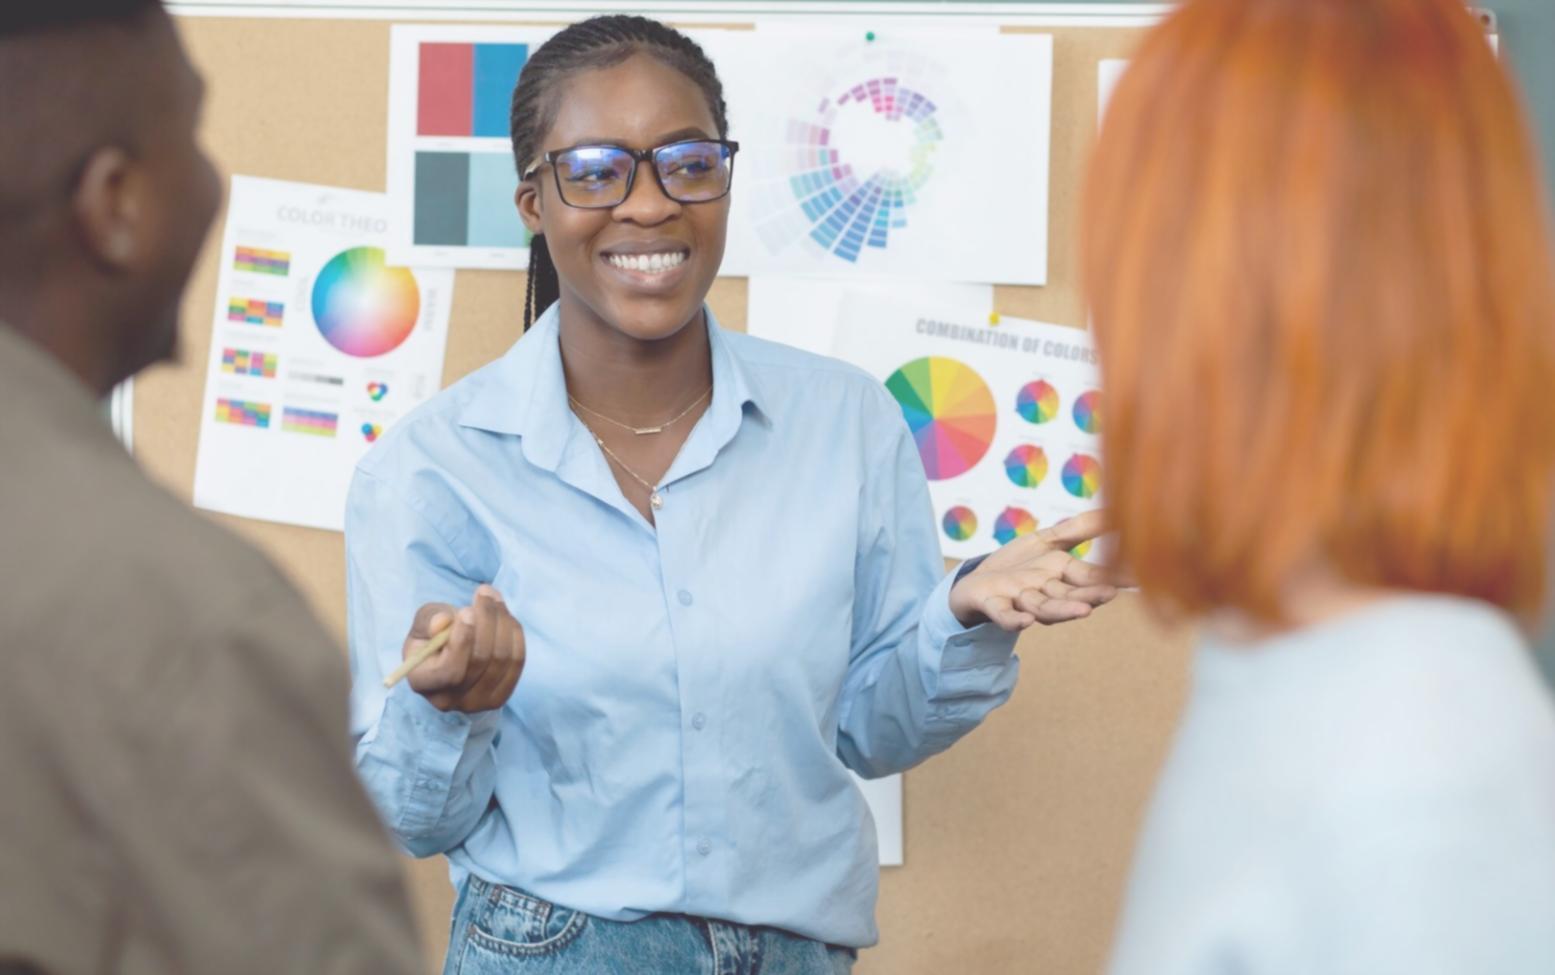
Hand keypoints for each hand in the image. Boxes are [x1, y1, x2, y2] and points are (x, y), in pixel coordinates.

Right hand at [403, 585, 524, 712]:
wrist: (452, 652)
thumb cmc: (432, 636)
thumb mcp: (423, 622)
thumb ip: (429, 620)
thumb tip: (443, 622)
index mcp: (422, 683)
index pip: (449, 670)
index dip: (462, 640)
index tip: (467, 610)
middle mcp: (448, 701)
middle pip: (481, 661)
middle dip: (487, 620)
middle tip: (485, 591)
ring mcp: (477, 703)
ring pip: (502, 659)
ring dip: (502, 621)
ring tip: (494, 597)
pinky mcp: (500, 696)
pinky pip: (517, 662)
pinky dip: (514, 634)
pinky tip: (506, 616)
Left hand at [948, 510, 1118, 630]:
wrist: (975, 582)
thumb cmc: (1016, 565)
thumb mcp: (1048, 542)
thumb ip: (1079, 530)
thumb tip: (1115, 511)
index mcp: (1062, 577)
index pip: (1093, 577)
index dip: (1114, 577)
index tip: (1140, 577)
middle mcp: (1045, 592)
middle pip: (1071, 595)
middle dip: (1090, 595)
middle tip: (1111, 594)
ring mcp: (1020, 600)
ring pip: (1043, 607)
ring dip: (1062, 609)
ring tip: (1083, 610)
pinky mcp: (993, 603)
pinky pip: (1004, 615)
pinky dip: (1014, 620)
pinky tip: (1025, 621)